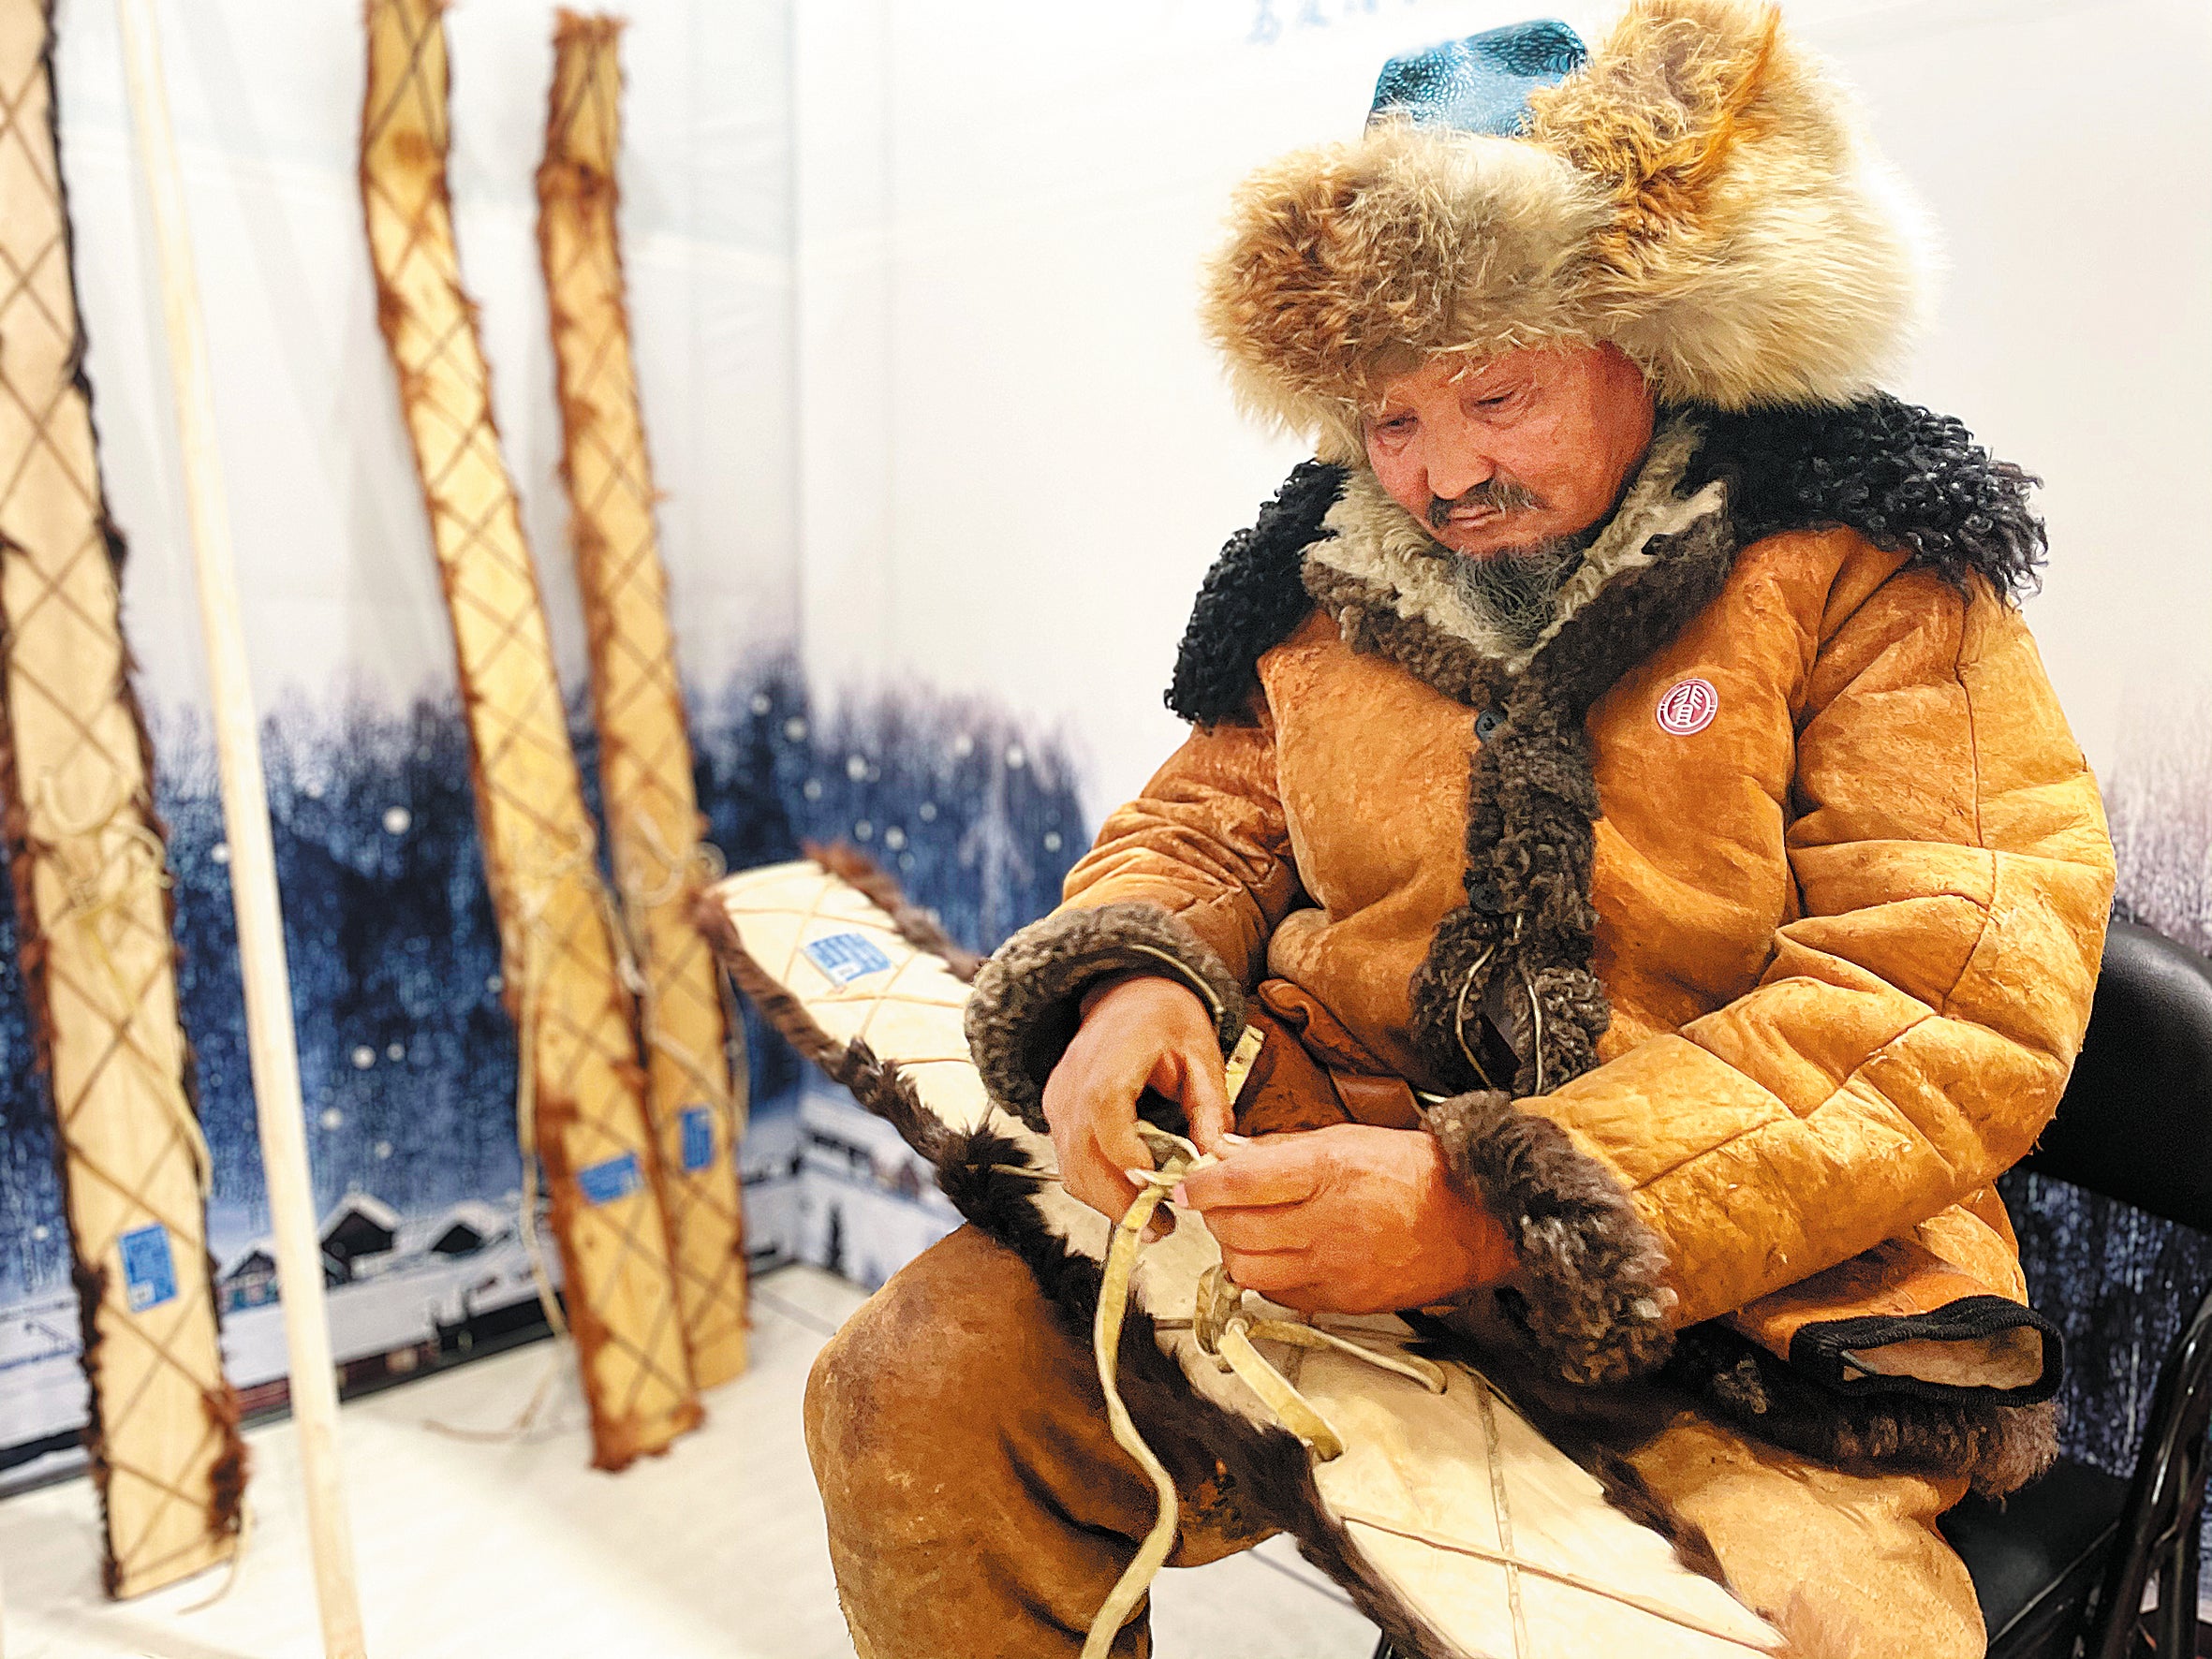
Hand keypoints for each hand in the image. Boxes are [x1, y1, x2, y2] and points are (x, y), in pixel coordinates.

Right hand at [1042, 974, 1232, 1230]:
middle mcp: (1071, 1088)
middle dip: (1121, 1204)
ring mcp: (1058, 1100)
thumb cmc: (1167, 1016)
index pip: (1111, 1136)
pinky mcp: (1056, 1110)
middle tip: (1162, 1229)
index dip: (1136, 1173)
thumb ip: (1210, 1108)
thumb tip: (1220, 1159)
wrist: (1127, 989)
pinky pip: (1069, 1159)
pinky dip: (1096, 1183)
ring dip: (1107, 1201)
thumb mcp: (1203, 1055)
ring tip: (1150, 1221)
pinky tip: (1128, 1195)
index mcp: (1107, 1069)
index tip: (1168, 1196)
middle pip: (1084, 1163)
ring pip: (1071, 1169)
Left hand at [1171, 1123, 1514, 1313]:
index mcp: (1326, 1170)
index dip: (1202, 1186)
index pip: (1240, 1182)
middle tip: (1218, 1205)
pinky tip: (1278, 1257)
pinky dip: (1266, 1277)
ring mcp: (1333, 1268)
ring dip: (1235, 1251)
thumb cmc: (1413, 1172)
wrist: (1472, 1220)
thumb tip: (1229, 1156)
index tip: (1187, 1187)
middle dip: (1214, 1217)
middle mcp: (1326, 1222)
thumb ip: (1281, 1150)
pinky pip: (1278, 1295)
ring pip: (1247, 1270)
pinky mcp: (1341, 1300)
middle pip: (1235, 1230)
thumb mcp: (1345, 1138)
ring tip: (1246, 1233)